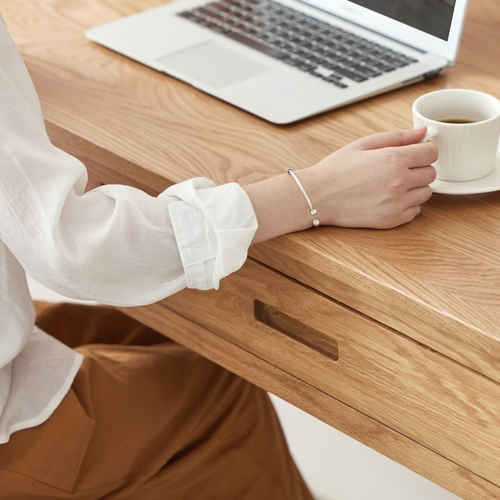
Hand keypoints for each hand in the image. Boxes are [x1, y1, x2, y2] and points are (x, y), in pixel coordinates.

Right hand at [243, 127, 437, 243]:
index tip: (414, 153)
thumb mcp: (364, 145)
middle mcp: (400, 182)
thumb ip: (397, 137)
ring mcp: (397, 204)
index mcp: (394, 159)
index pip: (431, 153)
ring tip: (391, 185)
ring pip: (425, 193)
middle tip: (397, 169)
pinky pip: (415, 211)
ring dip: (414, 188)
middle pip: (431, 173)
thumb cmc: (336, 169)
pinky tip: (388, 198)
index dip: (423, 151)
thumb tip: (423, 132)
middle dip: (418, 169)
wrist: (317, 196)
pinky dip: (407, 205)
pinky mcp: (391, 220)